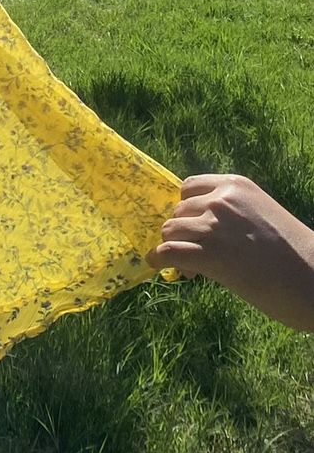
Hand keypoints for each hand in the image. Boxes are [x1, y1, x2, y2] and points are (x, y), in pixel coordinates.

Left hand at [147, 174, 313, 329]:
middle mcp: (221, 200)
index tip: (193, 227)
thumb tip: (203, 230)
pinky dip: (159, 258)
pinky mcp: (211, 255)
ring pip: (171, 230)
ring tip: (190, 267)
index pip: (190, 188)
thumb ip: (233, 215)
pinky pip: (169, 251)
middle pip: (179, 212)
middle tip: (194, 254)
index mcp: (235, 186)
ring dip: (174, 247)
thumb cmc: (294, 254)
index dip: (188, 210)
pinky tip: (158, 266)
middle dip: (183, 232)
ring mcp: (214, 226)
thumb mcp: (262, 216)